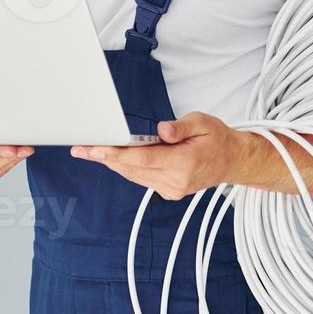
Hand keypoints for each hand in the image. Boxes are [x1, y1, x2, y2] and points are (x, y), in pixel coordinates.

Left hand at [70, 111, 251, 200]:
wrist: (232, 162)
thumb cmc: (217, 139)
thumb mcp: (203, 122)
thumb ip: (181, 127)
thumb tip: (161, 130)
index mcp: (184, 163)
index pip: (143, 158)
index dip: (116, 153)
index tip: (95, 149)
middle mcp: (176, 181)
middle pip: (132, 168)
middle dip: (105, 157)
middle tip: (80, 149)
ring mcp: (172, 189)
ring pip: (134, 175)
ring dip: (112, 163)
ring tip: (90, 151)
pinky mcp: (168, 191)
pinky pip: (141, 178)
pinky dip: (126, 167)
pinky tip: (113, 157)